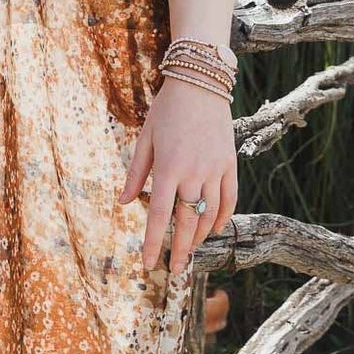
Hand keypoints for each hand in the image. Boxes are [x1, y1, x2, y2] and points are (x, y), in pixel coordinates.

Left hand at [117, 77, 236, 276]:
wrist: (200, 83)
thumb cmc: (166, 110)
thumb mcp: (144, 139)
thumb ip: (135, 174)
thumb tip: (124, 203)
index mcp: (167, 168)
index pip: (158, 215)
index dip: (152, 243)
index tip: (148, 264)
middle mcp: (193, 173)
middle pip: (187, 222)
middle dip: (180, 250)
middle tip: (175, 270)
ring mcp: (215, 170)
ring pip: (209, 214)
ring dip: (200, 237)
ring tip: (190, 251)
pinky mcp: (230, 164)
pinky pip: (229, 199)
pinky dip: (221, 218)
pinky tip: (213, 229)